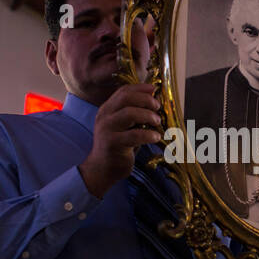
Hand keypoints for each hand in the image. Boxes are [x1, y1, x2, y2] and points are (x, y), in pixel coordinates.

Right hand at [78, 82, 161, 197]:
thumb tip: (155, 101)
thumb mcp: (124, 127)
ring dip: (148, 115)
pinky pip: (133, 135)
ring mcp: (106, 129)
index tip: (154, 90)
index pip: (123, 91)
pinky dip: (148, 134)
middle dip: (145, 100)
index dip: (140, 88)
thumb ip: (134, 113)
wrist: (101, 169)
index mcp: (107, 109)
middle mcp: (104, 116)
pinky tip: (155, 137)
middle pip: (126, 98)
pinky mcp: (112, 143)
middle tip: (157, 107)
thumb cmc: (118, 147)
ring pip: (129, 113)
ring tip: (157, 122)